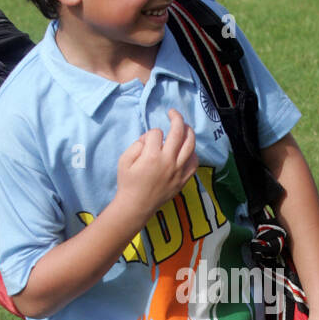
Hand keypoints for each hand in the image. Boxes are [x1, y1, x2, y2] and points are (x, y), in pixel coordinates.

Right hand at [116, 109, 198, 224]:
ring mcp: (178, 171)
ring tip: (184, 127)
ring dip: (189, 131)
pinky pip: (194, 162)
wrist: (136, 206)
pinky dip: (193, 152)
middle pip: (178, 132)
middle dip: (176, 118)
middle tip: (172, 113)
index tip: (145, 142)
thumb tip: (150, 138)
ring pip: (190, 145)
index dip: (150, 134)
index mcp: (152, 156)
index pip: (156, 133)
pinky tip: (187, 149)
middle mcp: (168, 162)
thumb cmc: (128, 183)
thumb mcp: (124, 160)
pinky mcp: (183, 180)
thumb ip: (137, 144)